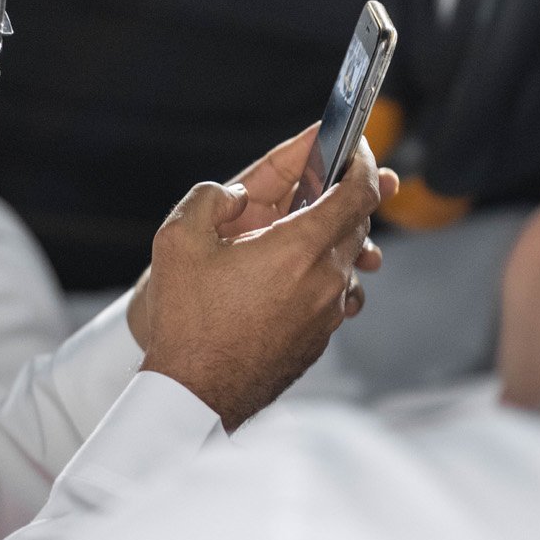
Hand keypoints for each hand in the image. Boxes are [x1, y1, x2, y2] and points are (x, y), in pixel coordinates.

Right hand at [129, 137, 392, 428]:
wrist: (195, 395)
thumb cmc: (188, 320)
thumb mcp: (179, 241)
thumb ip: (210, 198)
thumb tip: (235, 195)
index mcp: (300, 247)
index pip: (357, 191)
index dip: (360, 161)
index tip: (354, 144)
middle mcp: (325, 279)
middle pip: (358, 223)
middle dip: (346, 195)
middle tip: (324, 179)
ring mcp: (327, 314)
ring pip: (348, 262)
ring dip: (334, 238)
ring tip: (304, 230)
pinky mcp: (320, 340)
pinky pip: (335, 295)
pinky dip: (323, 275)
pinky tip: (291, 276)